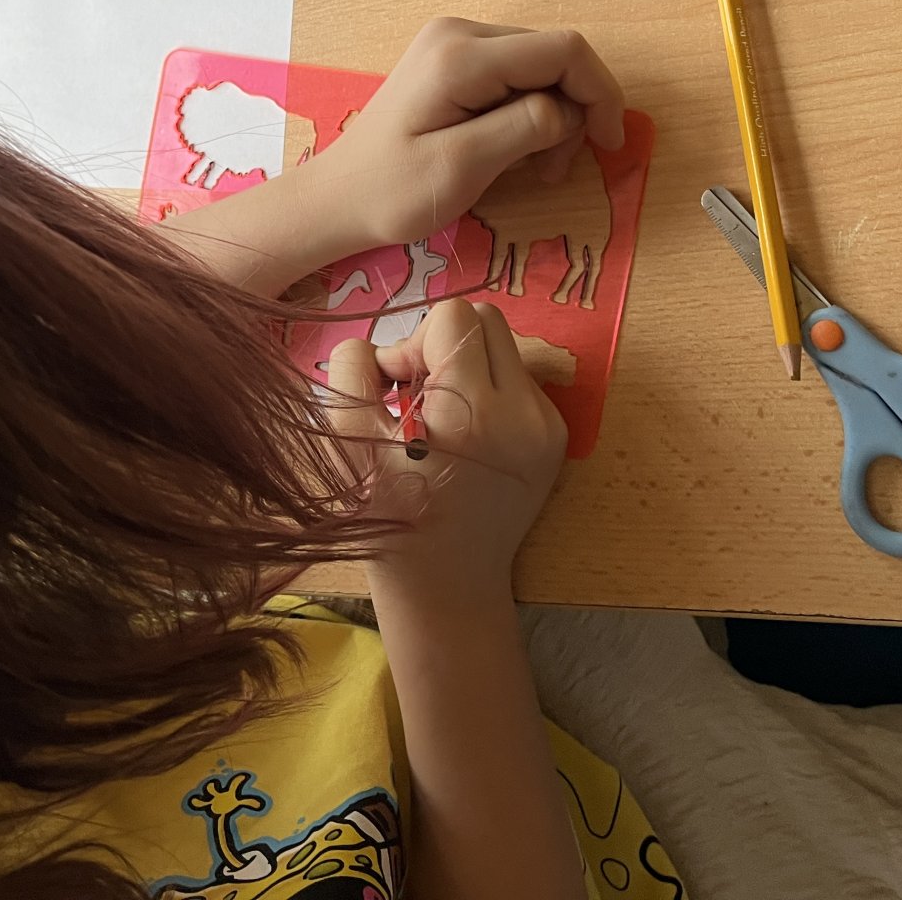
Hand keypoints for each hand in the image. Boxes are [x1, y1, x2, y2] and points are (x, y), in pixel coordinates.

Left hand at [303, 17, 625, 252]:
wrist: (337, 199)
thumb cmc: (391, 192)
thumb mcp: (463, 167)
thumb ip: (524, 128)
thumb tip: (570, 110)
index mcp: (461, 56)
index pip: (564, 50)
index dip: (600, 93)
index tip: (608, 145)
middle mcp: (460, 34)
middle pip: (554, 57)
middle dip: (573, 112)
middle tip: (555, 171)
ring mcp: (454, 45)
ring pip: (539, 69)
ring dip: (552, 118)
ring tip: (532, 169)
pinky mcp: (453, 62)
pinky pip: (515, 78)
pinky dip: (528, 115)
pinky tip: (512, 151)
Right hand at [326, 298, 568, 609]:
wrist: (446, 585)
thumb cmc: (387, 518)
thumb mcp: (346, 442)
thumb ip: (353, 370)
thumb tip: (381, 345)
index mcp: (473, 412)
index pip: (453, 316)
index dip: (413, 341)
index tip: (396, 387)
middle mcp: (524, 413)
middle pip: (486, 318)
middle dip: (442, 342)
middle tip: (415, 392)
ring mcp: (547, 426)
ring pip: (504, 346)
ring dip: (464, 364)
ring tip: (437, 416)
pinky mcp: (555, 438)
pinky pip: (517, 380)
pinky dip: (485, 390)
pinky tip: (463, 435)